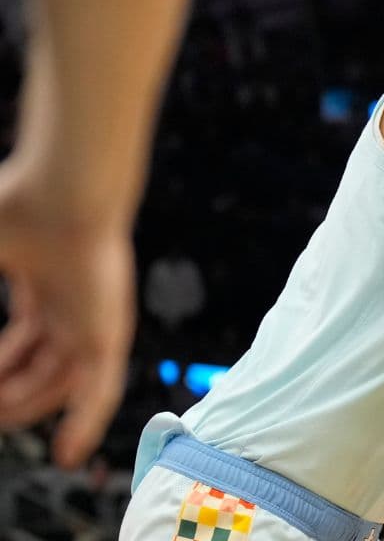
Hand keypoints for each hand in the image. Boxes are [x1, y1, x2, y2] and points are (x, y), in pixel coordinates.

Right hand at [0, 169, 134, 468]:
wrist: (63, 192)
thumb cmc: (16, 206)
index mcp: (45, 286)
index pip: (21, 343)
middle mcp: (72, 307)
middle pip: (40, 368)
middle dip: (6, 395)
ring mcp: (93, 320)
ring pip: (61, 384)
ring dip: (27, 409)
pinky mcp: (111, 332)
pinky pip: (102, 387)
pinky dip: (87, 421)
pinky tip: (68, 453)